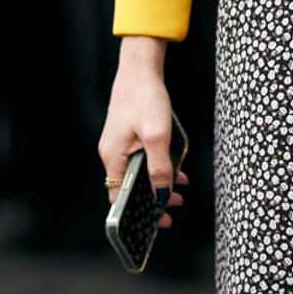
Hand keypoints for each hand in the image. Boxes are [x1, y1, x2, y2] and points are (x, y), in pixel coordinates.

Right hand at [98, 36, 187, 226]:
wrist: (140, 68)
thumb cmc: (146, 99)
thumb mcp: (157, 137)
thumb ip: (160, 167)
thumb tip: (161, 194)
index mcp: (113, 158)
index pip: (118, 198)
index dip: (136, 216)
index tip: (156, 225)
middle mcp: (112, 154)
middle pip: (129, 190)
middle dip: (152, 202)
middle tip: (174, 209)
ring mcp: (120, 146)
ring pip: (139, 176)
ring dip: (159, 186)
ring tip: (180, 194)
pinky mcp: (129, 138)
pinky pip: (143, 161)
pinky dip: (160, 169)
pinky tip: (178, 172)